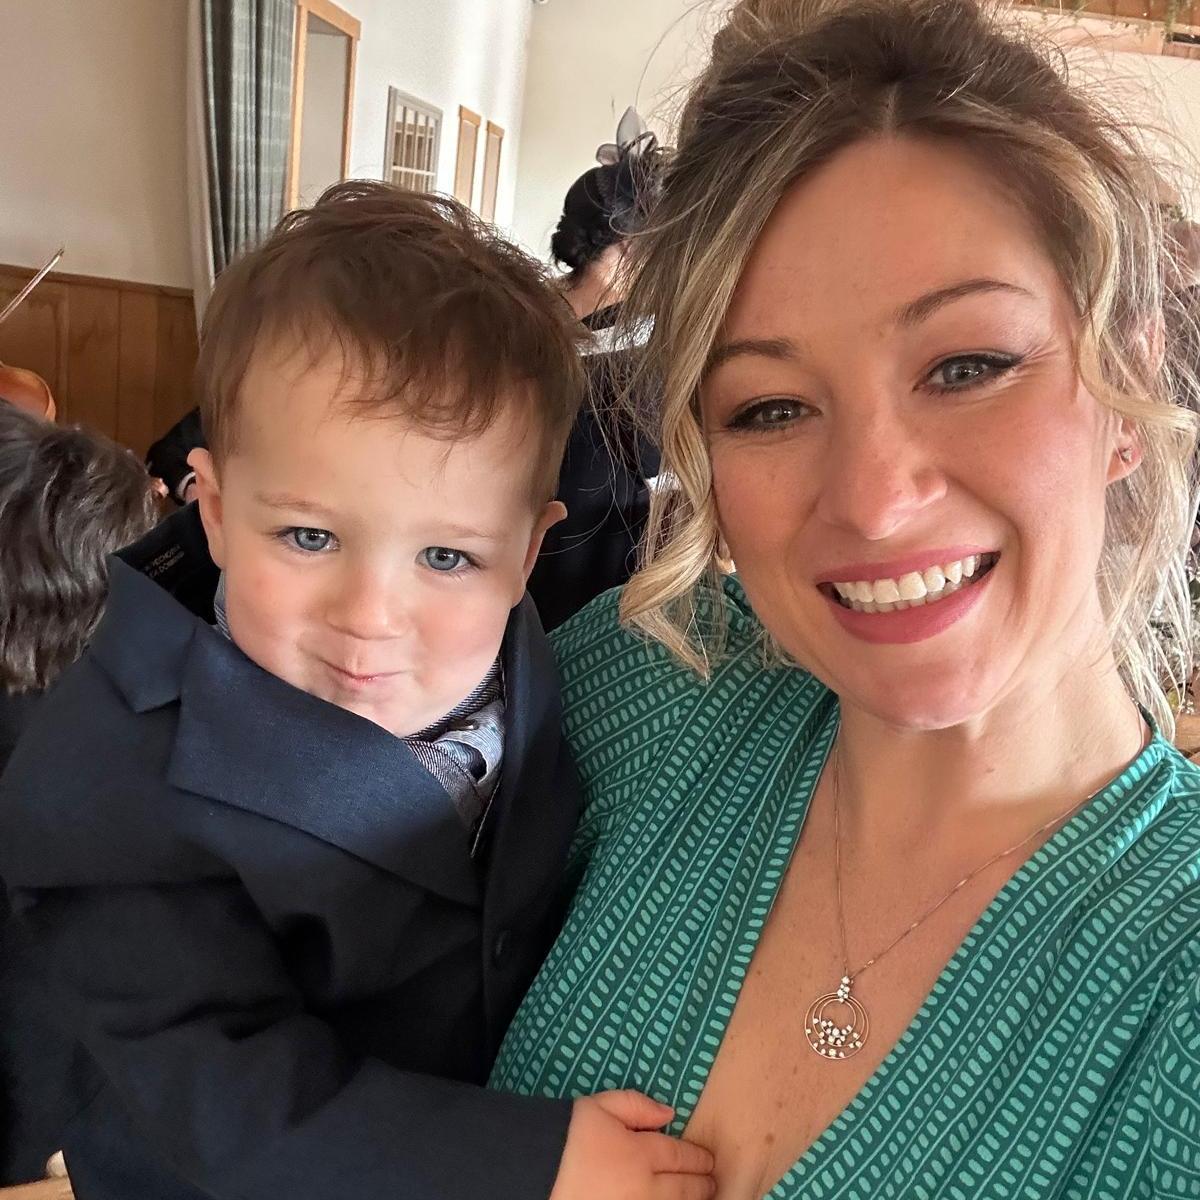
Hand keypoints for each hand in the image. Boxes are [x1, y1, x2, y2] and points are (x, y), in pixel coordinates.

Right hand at [549, 1089, 715, 1199]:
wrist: (537, 1175)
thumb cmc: (566, 1137)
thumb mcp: (599, 1106)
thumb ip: (636, 1105)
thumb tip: (669, 1114)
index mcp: (640, 1152)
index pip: (680, 1155)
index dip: (698, 1158)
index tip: (708, 1159)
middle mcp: (644, 1186)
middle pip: (683, 1187)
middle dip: (701, 1183)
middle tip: (712, 1182)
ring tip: (701, 1198)